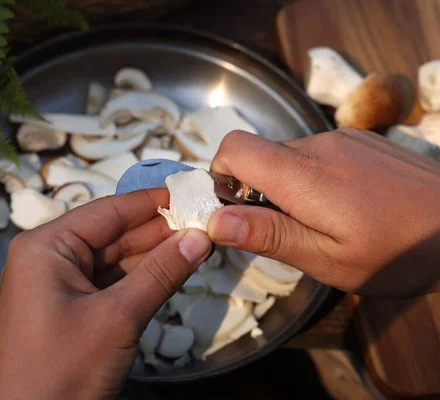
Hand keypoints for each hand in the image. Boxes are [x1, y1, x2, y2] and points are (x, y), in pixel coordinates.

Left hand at [0, 190, 210, 399]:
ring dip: (154, 254)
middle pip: (113, 233)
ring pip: (114, 258)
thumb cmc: (64, 370)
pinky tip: (174, 268)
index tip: (192, 191)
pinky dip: (140, 278)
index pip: (109, 211)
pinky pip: (109, 282)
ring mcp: (58, 283)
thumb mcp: (118, 317)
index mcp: (46, 246)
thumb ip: (161, 273)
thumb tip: (200, 236)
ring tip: (199, 242)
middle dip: (158, 230)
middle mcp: (49, 256)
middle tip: (205, 221)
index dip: (153, 201)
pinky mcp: (69, 307)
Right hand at [207, 129, 439, 296]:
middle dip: (255, 191)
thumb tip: (214, 221)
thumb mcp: (330, 259)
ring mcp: (344, 138)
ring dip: (286, 187)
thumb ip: (270, 235)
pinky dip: (312, 179)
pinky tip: (346, 205)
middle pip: (259, 154)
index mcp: (304, 175)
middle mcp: (319, 145)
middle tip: (287, 232)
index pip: (234, 147)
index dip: (220, 175)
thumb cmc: (400, 253)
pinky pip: (316, 154)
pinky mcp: (362, 140)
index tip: (235, 210)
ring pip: (288, 156)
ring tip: (323, 223)